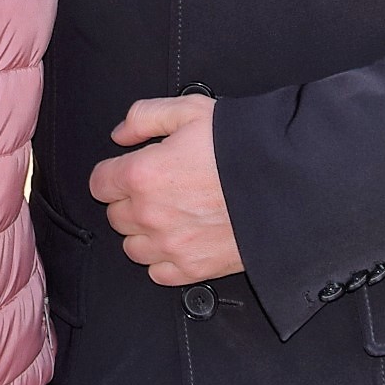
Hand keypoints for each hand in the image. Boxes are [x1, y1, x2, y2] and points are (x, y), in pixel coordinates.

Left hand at [91, 96, 242, 285]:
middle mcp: (150, 214)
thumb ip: (144, 117)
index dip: (113, 174)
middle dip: (131, 201)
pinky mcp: (193, 269)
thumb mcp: (190, 110)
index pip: (99, 183)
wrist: (285, 183)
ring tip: (171, 215)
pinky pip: (158, 273)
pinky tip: (182, 239)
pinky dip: (165, 259)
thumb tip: (120, 135)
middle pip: (115, 216)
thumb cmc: (241, 147)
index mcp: (143, 174)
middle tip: (159, 189)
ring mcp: (170, 246)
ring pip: (133, 247)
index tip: (128, 172)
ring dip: (145, 233)